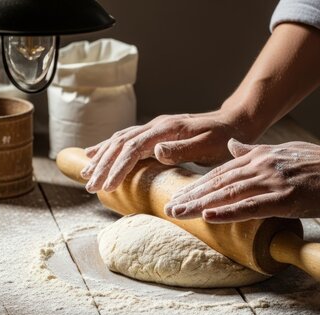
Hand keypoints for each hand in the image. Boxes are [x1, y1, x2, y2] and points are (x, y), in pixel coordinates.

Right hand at [81, 108, 257, 192]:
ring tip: (86, 175)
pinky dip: (108, 148)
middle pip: (120, 144)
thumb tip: (156, 151)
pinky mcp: (154, 134)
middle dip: (103, 166)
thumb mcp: (209, 145)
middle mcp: (156, 126)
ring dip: (102, 158)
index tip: (107, 186)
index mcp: (166, 129)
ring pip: (119, 141)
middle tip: (90, 187)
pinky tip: (95, 155)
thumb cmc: (223, 138)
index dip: (118, 167)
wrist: (233, 123)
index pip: (133, 148)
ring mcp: (153, 128)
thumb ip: (183, 148)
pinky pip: (125, 139)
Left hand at [165, 139, 319, 222]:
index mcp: (258, 158)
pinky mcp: (285, 198)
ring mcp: (272, 182)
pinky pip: (251, 205)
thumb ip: (254, 151)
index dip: (197, 185)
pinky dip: (229, 210)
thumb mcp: (281, 152)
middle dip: (191, 196)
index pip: (220, 174)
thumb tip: (232, 146)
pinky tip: (210, 215)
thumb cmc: (319, 164)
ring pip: (228, 193)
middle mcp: (260, 167)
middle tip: (168, 208)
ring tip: (178, 213)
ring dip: (201, 204)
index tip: (177, 196)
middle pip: (217, 183)